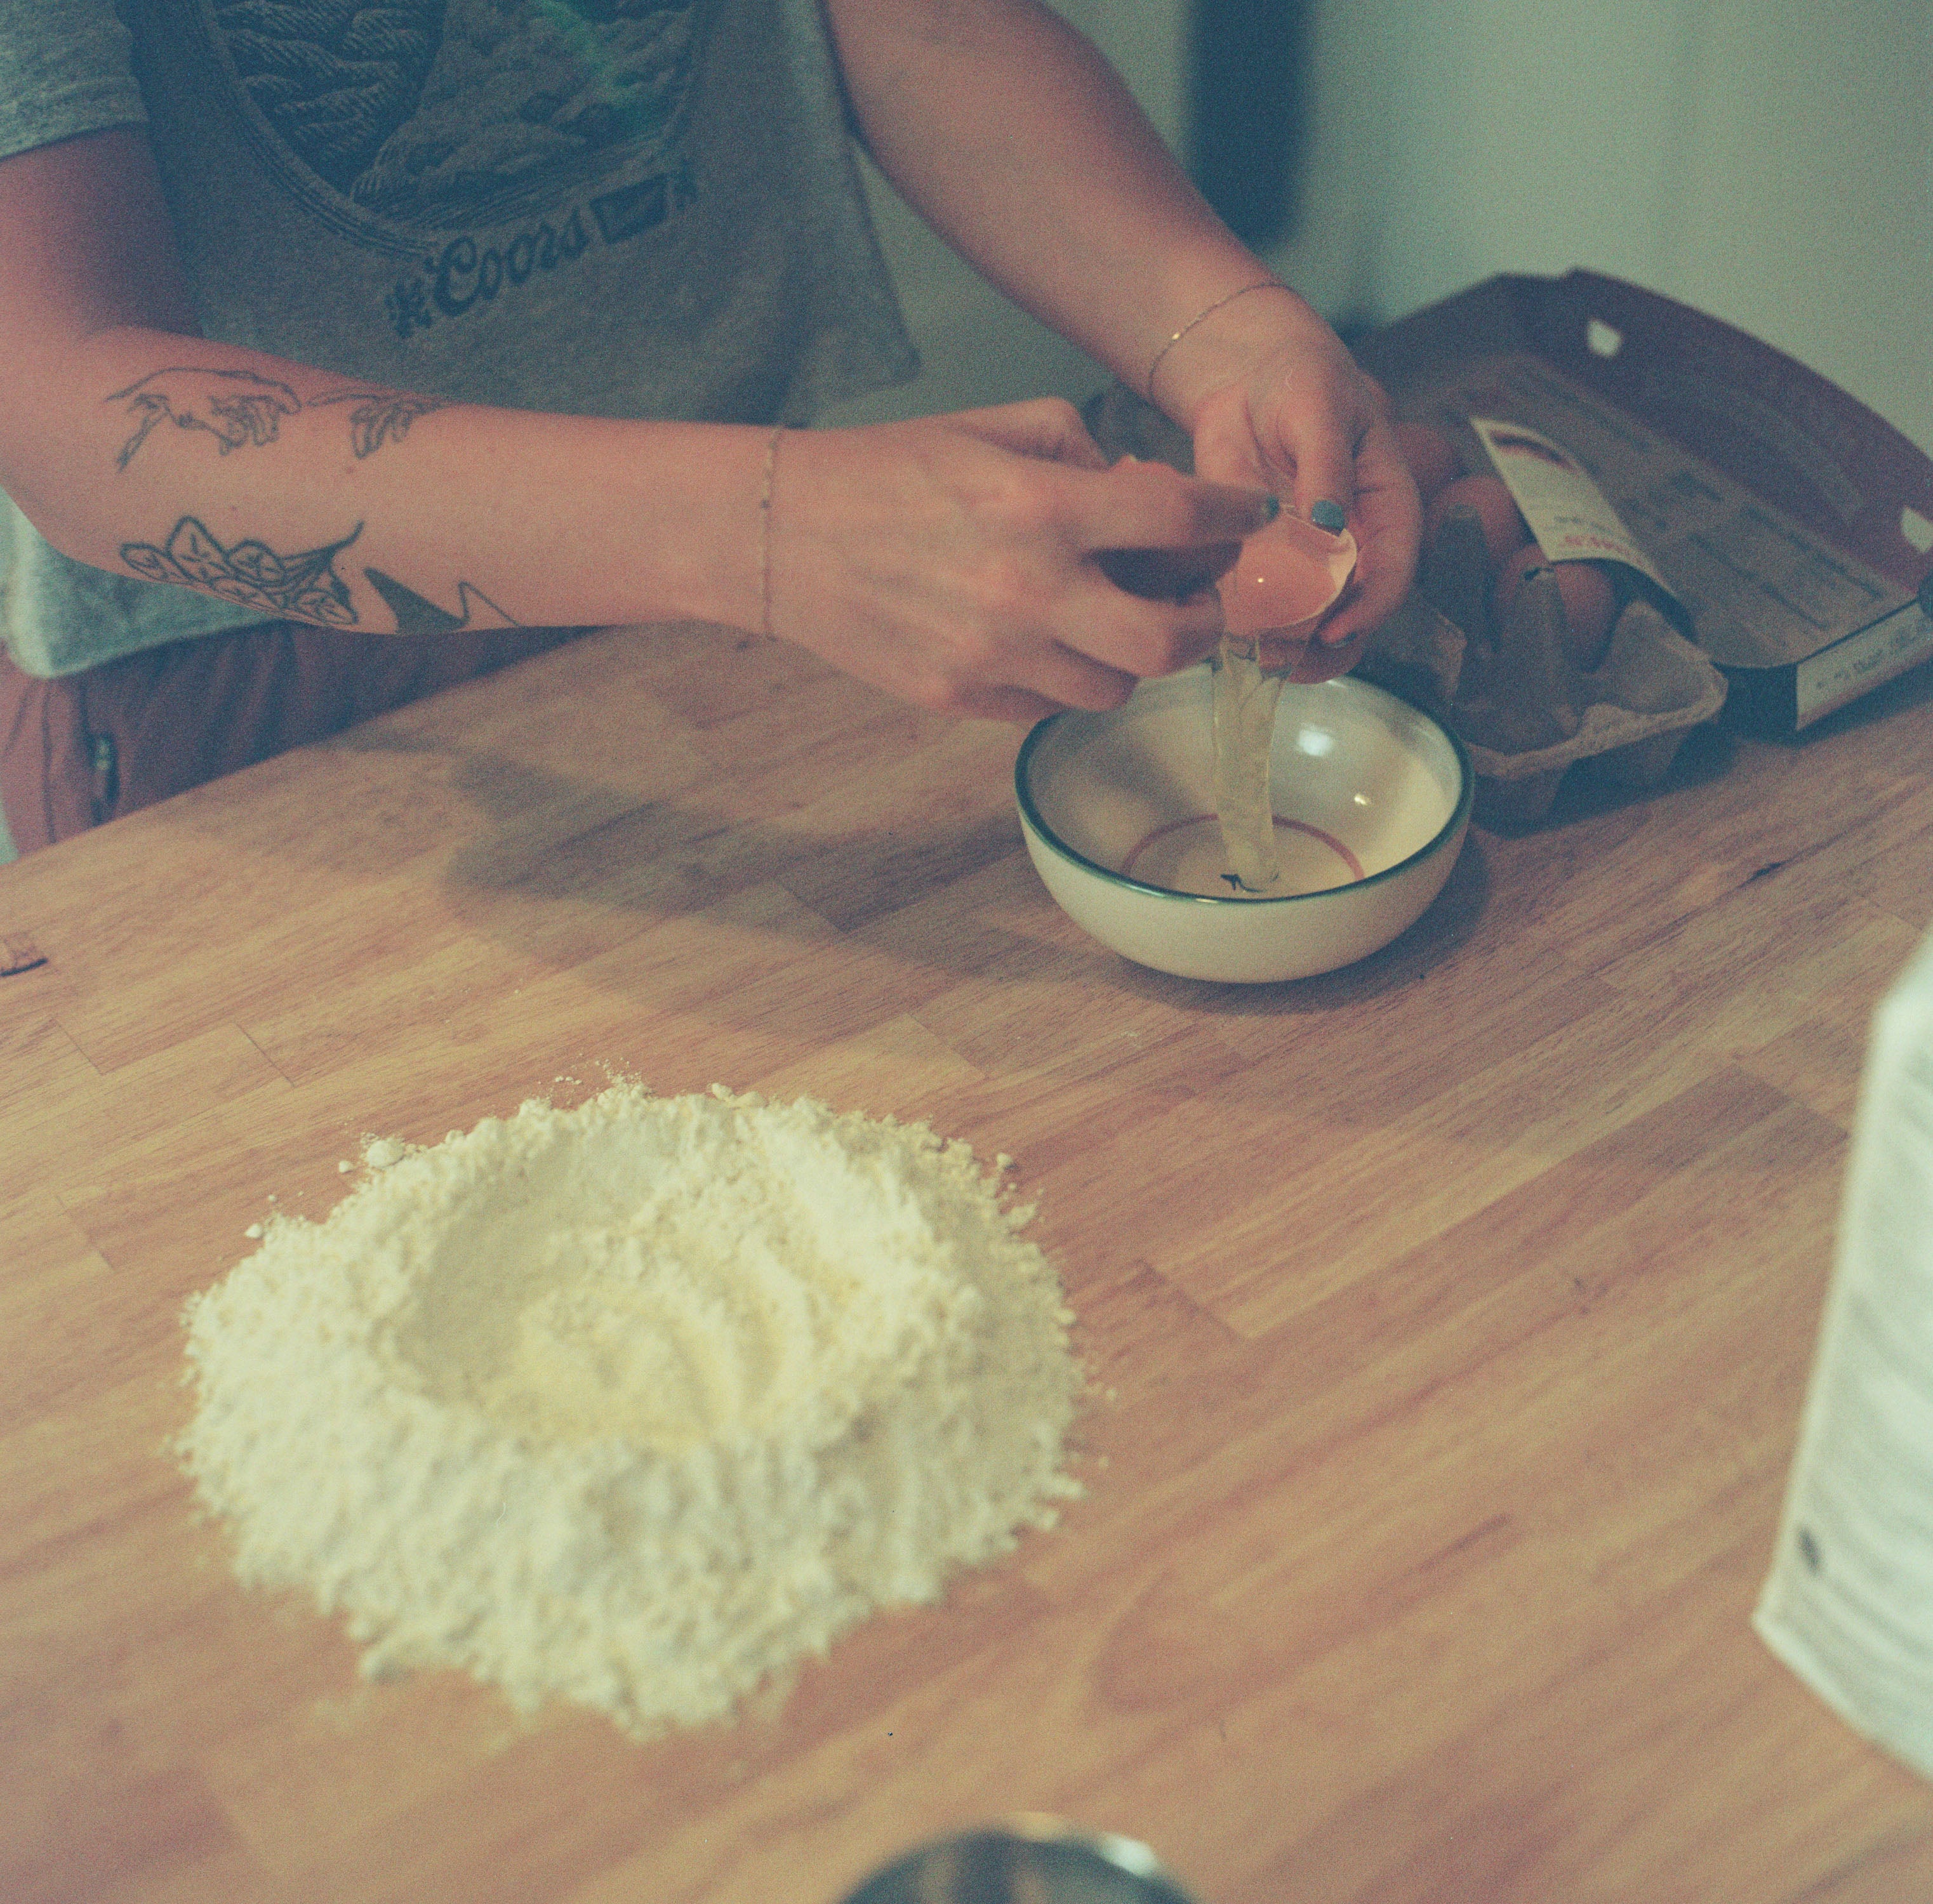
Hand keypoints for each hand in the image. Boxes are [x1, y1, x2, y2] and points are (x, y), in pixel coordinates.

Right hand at [770, 400, 1278, 722]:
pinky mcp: (964, 699)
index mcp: (1042, 507)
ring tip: (1111, 621)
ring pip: (1115, 689)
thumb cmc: (890, 470)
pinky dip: (1066, 678)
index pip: (1180, 521)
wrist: (786, 536)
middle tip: (1197, 602)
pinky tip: (1047, 641)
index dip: (1233, 519)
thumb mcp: (994, 427)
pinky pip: (1050, 707)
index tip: (1247, 519)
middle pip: (1171, 641)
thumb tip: (1146, 494)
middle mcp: (1029, 591)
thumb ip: (1082, 454)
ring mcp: (996, 656)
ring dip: (1132, 657)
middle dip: (1202, 622)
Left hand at [1186, 301, 1420, 683]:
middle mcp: (1351, 546)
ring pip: (1307, 626)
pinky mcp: (1263, 563)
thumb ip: (1326, 468)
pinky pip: (1258, 608)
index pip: (1394, 573)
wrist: (1248, 380)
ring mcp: (1307, 561)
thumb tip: (1329, 527)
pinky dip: (1239, 626)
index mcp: (1385, 509)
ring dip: (1280, 648)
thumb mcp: (1318, 409)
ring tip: (1247, 653)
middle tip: (1280, 655)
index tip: (1333, 631)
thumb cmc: (1300, 382)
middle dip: (1321, 648)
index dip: (1369, 610)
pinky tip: (1216, 628)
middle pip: (1353, 616)